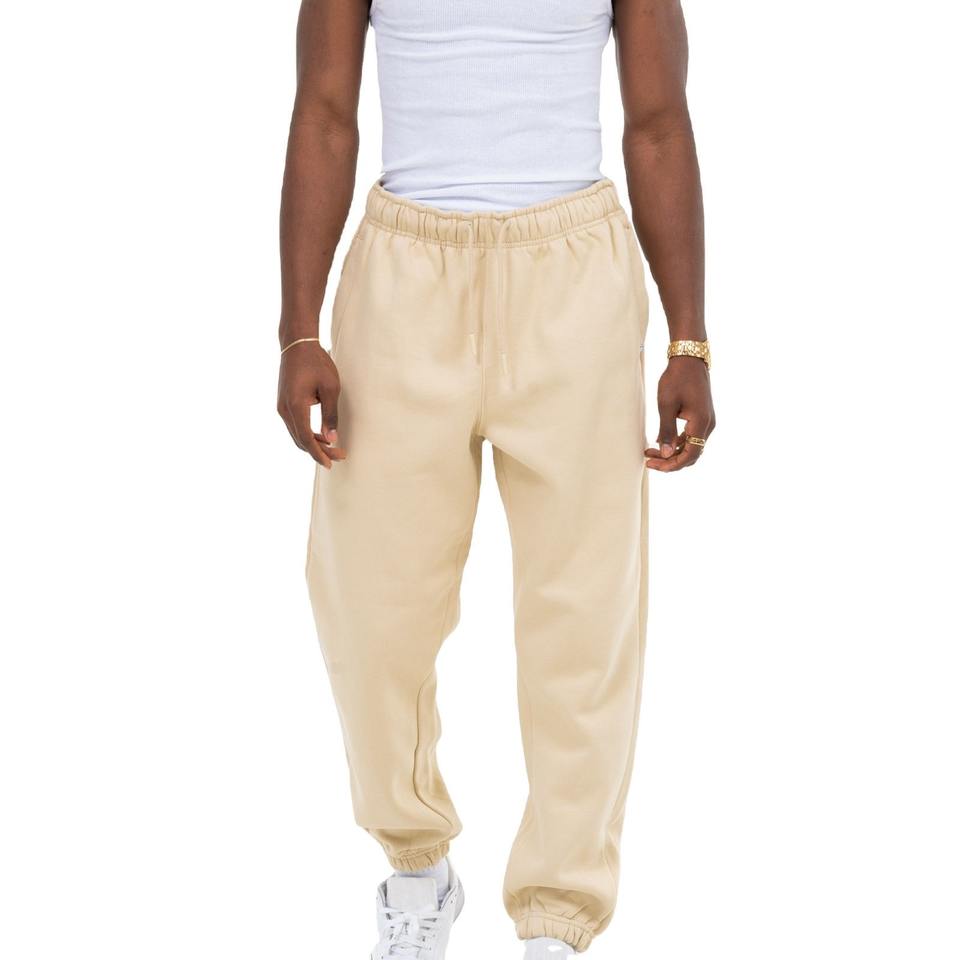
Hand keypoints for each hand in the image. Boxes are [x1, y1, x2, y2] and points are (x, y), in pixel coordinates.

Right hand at [277, 342, 345, 468]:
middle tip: (340, 455)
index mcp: (295, 406)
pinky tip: (322, 436)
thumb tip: (332, 438)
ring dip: (314, 443)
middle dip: (320, 451)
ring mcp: (282, 408)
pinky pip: (295, 426)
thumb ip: (331, 414)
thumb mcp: (331, 388)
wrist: (297, 345)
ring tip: (334, 448)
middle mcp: (284, 410)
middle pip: (301, 440)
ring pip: (297, 435)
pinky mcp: (284, 404)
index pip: (307, 439)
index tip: (332, 463)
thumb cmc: (316, 363)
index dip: (319, 454)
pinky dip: (307, 434)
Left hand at [645, 356, 715, 471]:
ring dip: (672, 452)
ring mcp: (706, 421)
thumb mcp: (667, 405)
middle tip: (648, 461)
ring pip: (691, 446)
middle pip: (692, 454)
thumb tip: (666, 453)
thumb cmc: (676, 379)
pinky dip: (677, 443)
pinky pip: (691, 437)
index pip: (690, 455)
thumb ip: (667, 431)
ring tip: (650, 452)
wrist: (689, 359)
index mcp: (701, 423)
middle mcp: (708, 425)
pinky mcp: (702, 417)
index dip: (672, 464)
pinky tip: (660, 441)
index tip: (653, 465)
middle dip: (670, 461)